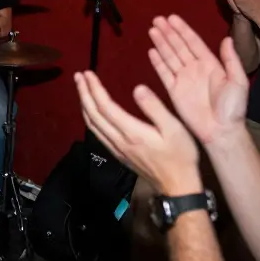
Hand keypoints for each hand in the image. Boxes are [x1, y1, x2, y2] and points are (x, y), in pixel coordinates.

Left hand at [75, 71, 202, 195]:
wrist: (177, 186)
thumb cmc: (180, 156)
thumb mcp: (174, 129)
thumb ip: (154, 108)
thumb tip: (137, 88)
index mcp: (131, 132)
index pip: (105, 106)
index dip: (94, 89)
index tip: (87, 74)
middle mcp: (118, 140)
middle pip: (93, 114)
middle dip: (84, 93)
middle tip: (78, 76)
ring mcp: (116, 149)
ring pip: (92, 125)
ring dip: (84, 105)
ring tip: (81, 89)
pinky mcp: (118, 155)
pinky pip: (97, 133)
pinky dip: (90, 119)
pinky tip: (91, 113)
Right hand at [147, 15, 249, 145]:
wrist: (221, 131)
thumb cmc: (233, 108)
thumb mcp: (238, 81)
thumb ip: (231, 60)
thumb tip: (227, 39)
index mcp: (210, 64)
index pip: (193, 42)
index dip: (182, 30)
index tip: (172, 18)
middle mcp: (195, 68)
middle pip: (178, 46)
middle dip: (168, 32)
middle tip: (157, 19)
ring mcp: (183, 79)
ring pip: (169, 56)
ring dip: (161, 43)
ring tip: (152, 30)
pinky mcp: (174, 91)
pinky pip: (164, 73)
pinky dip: (157, 62)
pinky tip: (152, 51)